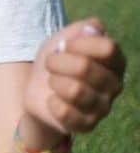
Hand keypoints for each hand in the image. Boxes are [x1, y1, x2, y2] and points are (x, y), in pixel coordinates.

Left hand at [23, 18, 125, 136]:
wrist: (37, 90)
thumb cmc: (56, 60)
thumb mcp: (63, 38)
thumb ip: (80, 29)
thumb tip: (94, 28)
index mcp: (115, 62)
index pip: (108, 48)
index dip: (79, 43)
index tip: (63, 45)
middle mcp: (115, 85)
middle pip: (86, 67)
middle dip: (57, 62)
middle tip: (51, 64)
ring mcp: (103, 107)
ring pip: (75, 90)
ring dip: (54, 82)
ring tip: (53, 82)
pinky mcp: (86, 125)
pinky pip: (65, 112)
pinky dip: (51, 102)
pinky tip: (53, 100)